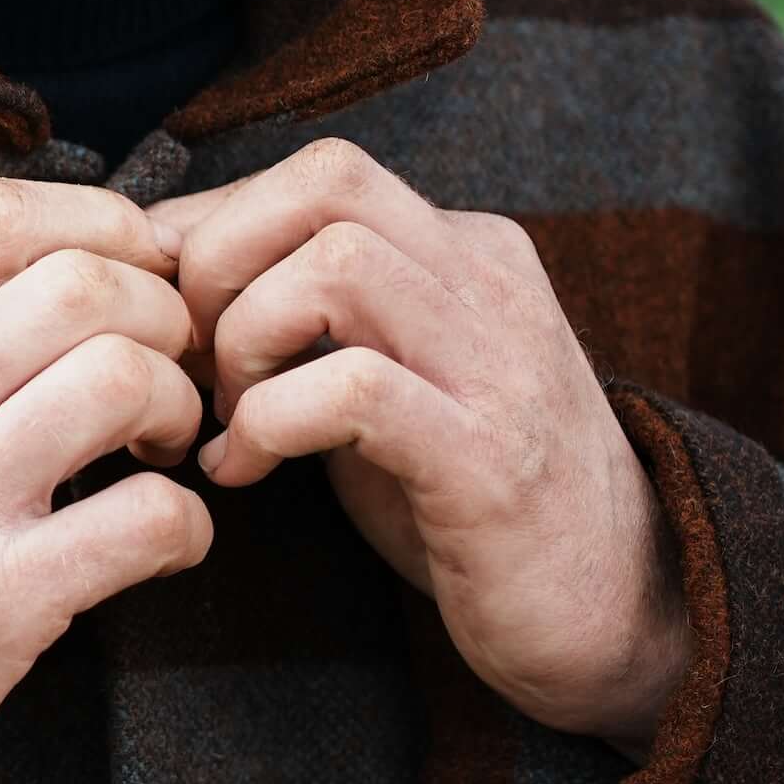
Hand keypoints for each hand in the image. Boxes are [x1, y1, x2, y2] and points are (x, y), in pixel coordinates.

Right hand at [0, 181, 211, 783]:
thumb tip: (25, 280)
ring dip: (178, 406)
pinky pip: (143, 521)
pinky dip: (188, 523)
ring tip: (161, 448)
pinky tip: (167, 543)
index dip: (97, 225)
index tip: (130, 274)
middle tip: (166, 369)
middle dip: (160, 315)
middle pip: (79, 283)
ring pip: (119, 379)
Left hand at [147, 139, 689, 756]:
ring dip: (245, 339)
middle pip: (326, 184)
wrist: (613, 610)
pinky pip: (352, 387)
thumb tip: (170, 270)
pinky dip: (267, 423)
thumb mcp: (385, 376)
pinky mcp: (486, 458)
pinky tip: (245, 472)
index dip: (216, 229)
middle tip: (195, 360)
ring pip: (335, 265)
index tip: (174, 317)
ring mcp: (496, 365)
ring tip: (226, 417)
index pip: (319, 173)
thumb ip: (307, 317)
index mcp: (464, 251)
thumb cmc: (466, 498)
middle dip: (221, 261)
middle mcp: (488, 285)